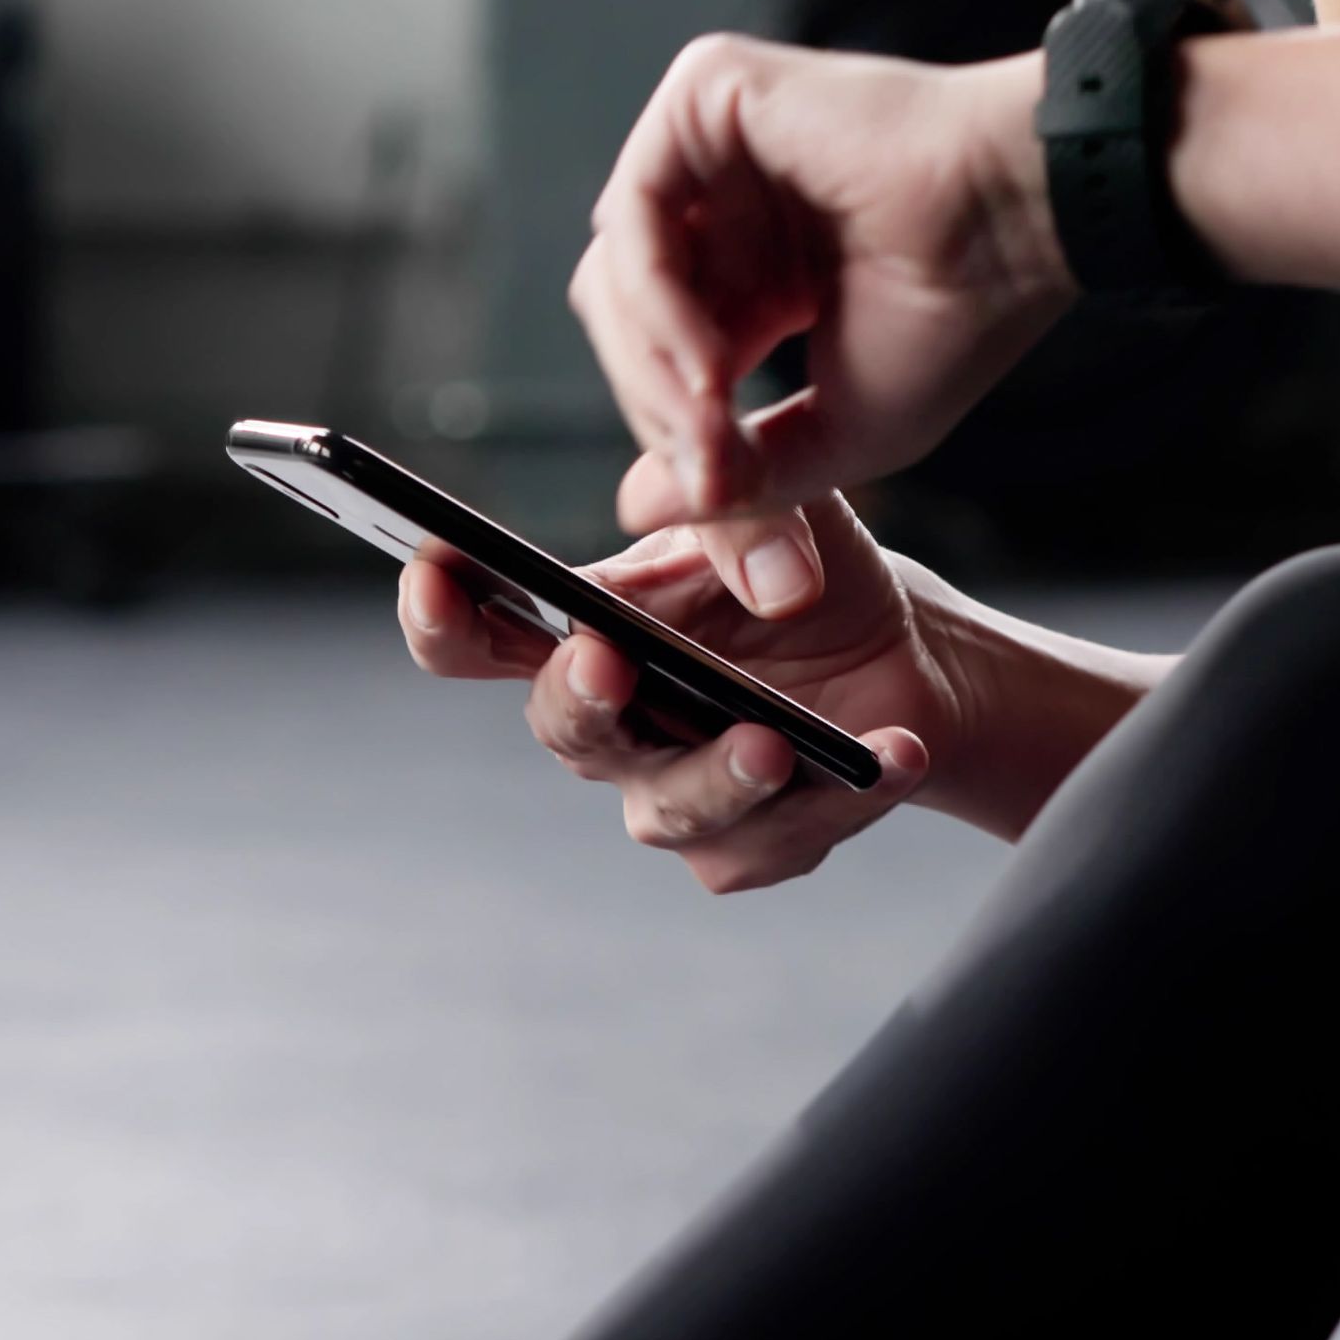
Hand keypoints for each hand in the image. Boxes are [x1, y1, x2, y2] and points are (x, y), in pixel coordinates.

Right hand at [397, 503, 946, 894]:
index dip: (441, 615)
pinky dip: (845, 793)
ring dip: (720, 775)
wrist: (906, 656)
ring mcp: (673, 791)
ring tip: (773, 742)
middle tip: (606, 660)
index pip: (482, 633)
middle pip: (566, 730)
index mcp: (589, 629)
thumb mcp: (781, 511)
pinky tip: (894, 750)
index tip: (432, 575)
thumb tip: (683, 493)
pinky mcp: (749, 846)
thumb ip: (729, 500)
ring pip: (668, 807)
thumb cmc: (807, 573)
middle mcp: (614, 721)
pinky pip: (777, 840)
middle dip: (581, 699)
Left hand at [564, 36, 1066, 592]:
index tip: (718, 501)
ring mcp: (712, 144)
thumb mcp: (842, 429)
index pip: (660, 354)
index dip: (676, 434)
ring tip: (714, 426)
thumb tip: (635, 507)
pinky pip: (632, 214)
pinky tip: (709, 365)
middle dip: (656, 407)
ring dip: (653, 367)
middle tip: (713, 472)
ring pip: (614, 272)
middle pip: (621, 316)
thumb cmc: (962, 313)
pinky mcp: (706, 93)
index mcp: (758, 268)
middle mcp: (726, 202)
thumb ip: (742, 472)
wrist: (1021, 218)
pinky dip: (655, 303)